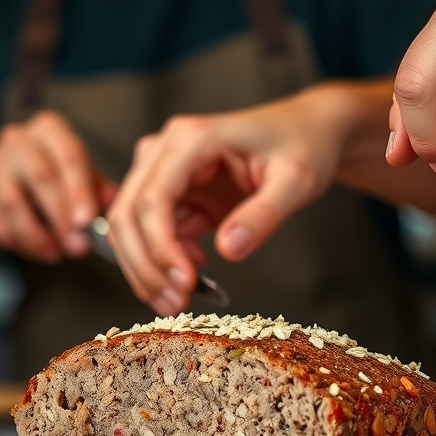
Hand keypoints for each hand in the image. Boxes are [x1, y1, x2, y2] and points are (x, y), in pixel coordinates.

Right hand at [0, 110, 115, 261]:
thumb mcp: (80, 178)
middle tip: (79, 248)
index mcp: (51, 130)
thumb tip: (115, 204)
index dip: (79, 189)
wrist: (2, 187)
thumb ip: (99, 189)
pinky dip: (19, 241)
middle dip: (61, 218)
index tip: (88, 220)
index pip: (68, 154)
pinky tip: (39, 252)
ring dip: (37, 235)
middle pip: (40, 177)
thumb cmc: (53, 181)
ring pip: (12, 202)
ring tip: (58, 254)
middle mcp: (18, 139)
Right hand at [106, 92, 346, 316]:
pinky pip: (149, 232)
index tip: (184, 282)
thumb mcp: (296, 181)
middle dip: (146, 265)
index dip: (160, 247)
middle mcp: (165, 150)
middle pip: (127, 214)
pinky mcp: (171, 191)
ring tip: (177, 301)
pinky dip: (160, 262)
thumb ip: (263, 215)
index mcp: (191, 139)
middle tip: (176, 303)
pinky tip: (189, 276)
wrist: (308, 131)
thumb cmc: (303, 146)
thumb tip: (229, 250)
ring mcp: (162, 170)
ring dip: (146, 269)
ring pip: (129, 227)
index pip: (152, 198)